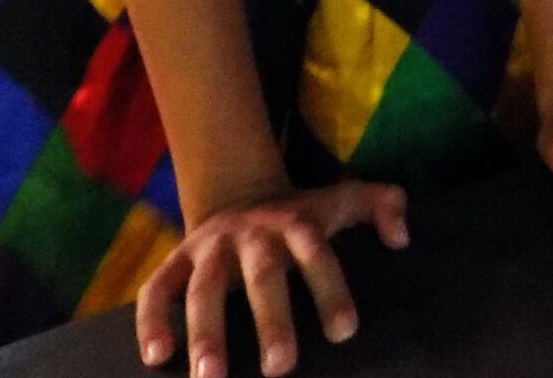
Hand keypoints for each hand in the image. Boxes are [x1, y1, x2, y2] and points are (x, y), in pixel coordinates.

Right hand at [135, 179, 406, 377]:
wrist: (240, 193)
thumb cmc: (304, 215)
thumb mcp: (344, 199)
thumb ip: (384, 205)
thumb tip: (401, 239)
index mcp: (296, 222)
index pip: (317, 252)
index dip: (330, 289)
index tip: (343, 332)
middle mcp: (251, 234)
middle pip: (261, 274)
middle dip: (270, 319)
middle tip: (280, 368)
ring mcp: (210, 247)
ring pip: (203, 288)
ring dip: (205, 331)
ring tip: (209, 377)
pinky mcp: (175, 260)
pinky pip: (155, 289)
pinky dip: (151, 320)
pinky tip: (156, 358)